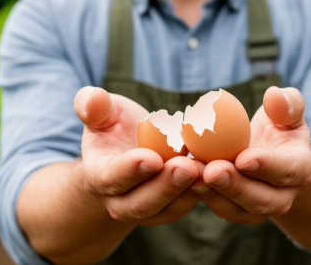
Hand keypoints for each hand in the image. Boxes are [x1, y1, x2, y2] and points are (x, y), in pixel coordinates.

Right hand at [74, 86, 200, 225]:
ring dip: (187, 191)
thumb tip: (92, 99)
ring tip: (207, 170)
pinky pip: (185, 205)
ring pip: (167, 208)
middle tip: (187, 166)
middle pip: (142, 202)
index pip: (112, 177)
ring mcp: (146, 210)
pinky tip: (218, 173)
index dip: (131, 170)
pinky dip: (202, 192)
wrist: (128, 151)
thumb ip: (93, 105)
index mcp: (98, 176)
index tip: (153, 158)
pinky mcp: (169, 209)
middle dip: (165, 186)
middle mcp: (119, 201)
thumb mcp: (102, 111)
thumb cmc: (114, 126)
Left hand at [192, 86, 310, 222]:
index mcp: (300, 168)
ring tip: (193, 175)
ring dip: (213, 194)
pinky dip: (202, 195)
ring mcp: (259, 208)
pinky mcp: (237, 211)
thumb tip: (274, 95)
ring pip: (237, 208)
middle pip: (261, 199)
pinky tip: (185, 178)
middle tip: (212, 171)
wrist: (271, 156)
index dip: (266, 166)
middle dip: (235, 187)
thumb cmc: (279, 127)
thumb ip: (287, 103)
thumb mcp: (288, 112)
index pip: (287, 170)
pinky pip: (220, 207)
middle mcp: (283, 196)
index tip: (243, 158)